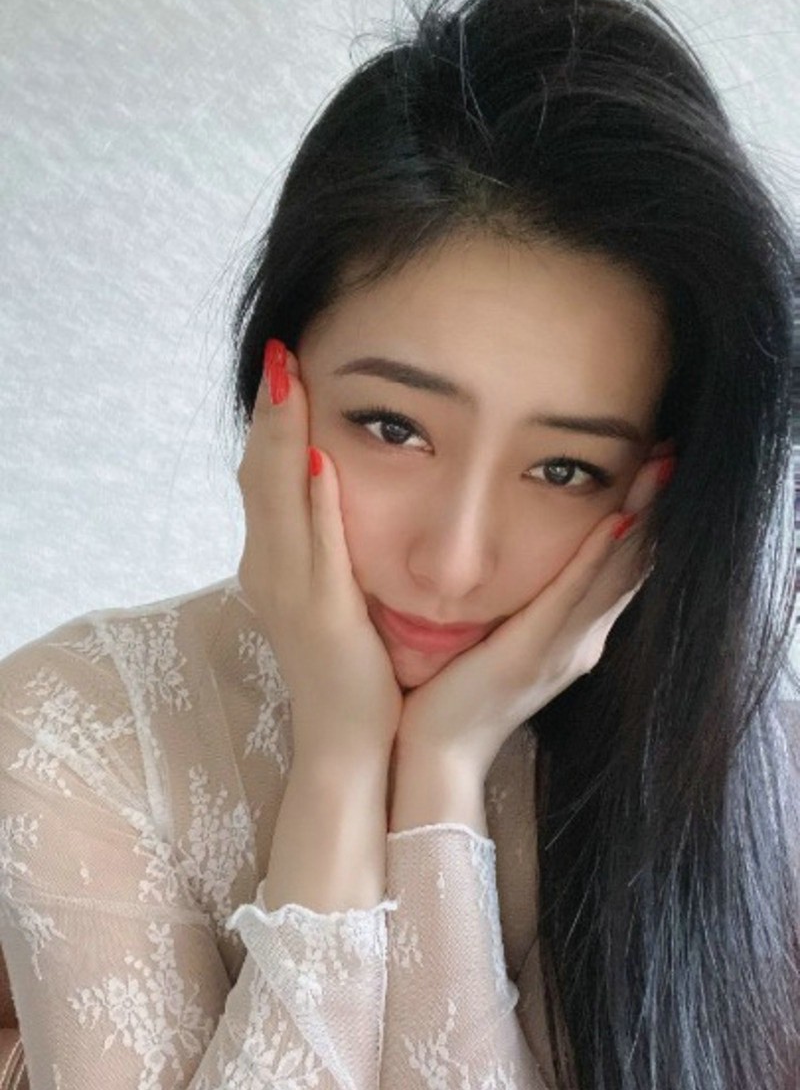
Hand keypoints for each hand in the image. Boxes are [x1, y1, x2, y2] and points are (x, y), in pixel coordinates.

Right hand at [237, 339, 402, 759]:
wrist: (351, 741)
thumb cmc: (351, 668)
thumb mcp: (335, 594)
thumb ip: (331, 544)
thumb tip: (338, 487)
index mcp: (274, 562)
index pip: (267, 476)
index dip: (272, 420)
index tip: (284, 364)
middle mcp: (270, 569)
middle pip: (261, 475)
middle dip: (270, 411)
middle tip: (279, 348)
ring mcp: (290, 592)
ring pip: (279, 500)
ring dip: (284, 437)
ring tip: (289, 377)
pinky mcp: (321, 616)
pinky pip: (317, 548)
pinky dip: (314, 501)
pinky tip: (323, 459)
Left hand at [394, 456, 671, 778]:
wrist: (437, 753)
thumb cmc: (457, 695)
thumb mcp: (501, 642)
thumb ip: (521, 608)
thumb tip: (522, 566)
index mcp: (571, 638)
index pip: (618, 570)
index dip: (642, 521)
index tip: (654, 471)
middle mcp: (579, 642)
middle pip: (630, 565)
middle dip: (654, 510)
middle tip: (672, 456)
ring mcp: (562, 650)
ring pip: (613, 575)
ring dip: (640, 521)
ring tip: (660, 472)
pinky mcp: (533, 653)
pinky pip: (571, 598)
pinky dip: (597, 559)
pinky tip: (617, 523)